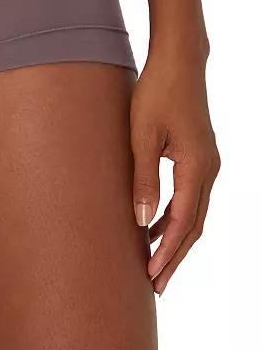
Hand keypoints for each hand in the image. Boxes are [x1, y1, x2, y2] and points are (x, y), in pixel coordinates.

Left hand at [130, 51, 219, 294]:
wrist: (179, 63)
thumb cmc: (156, 94)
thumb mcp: (141, 136)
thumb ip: (142, 179)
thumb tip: (141, 222)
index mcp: (197, 167)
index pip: (184, 223)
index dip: (167, 252)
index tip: (152, 276)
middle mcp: (209, 170)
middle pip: (194, 227)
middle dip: (174, 257)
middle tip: (155, 287)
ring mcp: (207, 164)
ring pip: (194, 215)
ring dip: (174, 241)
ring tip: (153, 265)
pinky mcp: (198, 158)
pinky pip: (190, 199)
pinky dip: (174, 219)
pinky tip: (153, 229)